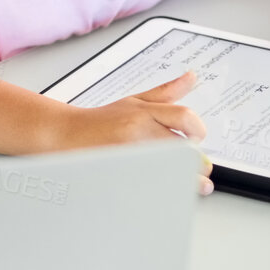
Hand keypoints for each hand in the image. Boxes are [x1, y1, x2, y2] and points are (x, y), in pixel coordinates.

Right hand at [60, 72, 214, 193]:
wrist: (68, 135)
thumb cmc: (101, 121)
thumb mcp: (135, 101)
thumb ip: (166, 92)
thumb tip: (191, 78)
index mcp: (144, 112)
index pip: (184, 117)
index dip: (198, 131)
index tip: (198, 140)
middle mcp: (138, 132)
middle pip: (181, 149)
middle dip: (196, 163)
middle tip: (201, 171)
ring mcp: (130, 155)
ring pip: (170, 170)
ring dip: (186, 181)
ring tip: (195, 185)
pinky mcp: (122, 174)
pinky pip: (151, 185)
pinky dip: (165, 191)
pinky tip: (169, 192)